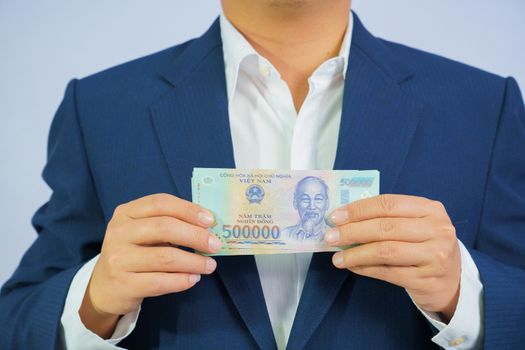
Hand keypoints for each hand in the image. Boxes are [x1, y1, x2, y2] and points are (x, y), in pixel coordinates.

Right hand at [79, 193, 220, 337]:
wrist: (105, 287)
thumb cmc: (134, 253)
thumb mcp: (144, 231)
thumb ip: (169, 224)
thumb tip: (208, 226)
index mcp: (126, 212)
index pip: (160, 203)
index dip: (188, 210)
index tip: (211, 220)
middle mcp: (119, 232)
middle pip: (164, 227)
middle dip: (195, 236)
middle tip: (215, 245)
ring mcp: (118, 259)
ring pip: (165, 257)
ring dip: (194, 261)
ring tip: (209, 265)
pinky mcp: (123, 284)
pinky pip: (160, 282)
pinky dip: (181, 280)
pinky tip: (193, 279)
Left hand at [325, 194, 460, 321]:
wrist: (452, 281)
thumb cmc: (424, 245)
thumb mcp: (415, 224)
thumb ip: (387, 218)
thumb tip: (344, 220)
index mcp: (431, 209)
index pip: (388, 203)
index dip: (358, 209)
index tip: (335, 216)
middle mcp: (437, 230)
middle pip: (385, 227)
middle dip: (352, 231)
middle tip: (330, 236)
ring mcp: (435, 256)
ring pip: (386, 251)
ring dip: (356, 254)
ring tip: (337, 257)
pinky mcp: (427, 280)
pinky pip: (388, 272)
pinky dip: (366, 269)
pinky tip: (353, 267)